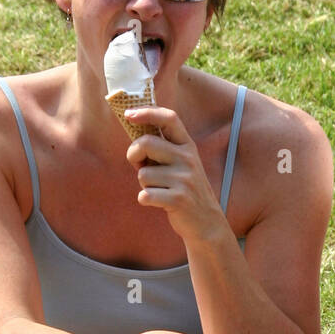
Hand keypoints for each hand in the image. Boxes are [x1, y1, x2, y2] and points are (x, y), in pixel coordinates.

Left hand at [124, 107, 222, 244]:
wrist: (205, 221)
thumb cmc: (183, 188)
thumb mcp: (179, 163)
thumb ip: (161, 147)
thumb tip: (132, 127)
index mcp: (187, 146)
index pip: (169, 118)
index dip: (147, 112)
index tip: (128, 114)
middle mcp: (188, 158)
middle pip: (146, 143)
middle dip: (133, 154)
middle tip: (138, 165)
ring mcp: (184, 179)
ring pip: (143, 174)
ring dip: (144, 184)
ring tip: (159, 190)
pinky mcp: (178, 199)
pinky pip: (145, 195)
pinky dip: (145, 200)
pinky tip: (159, 203)